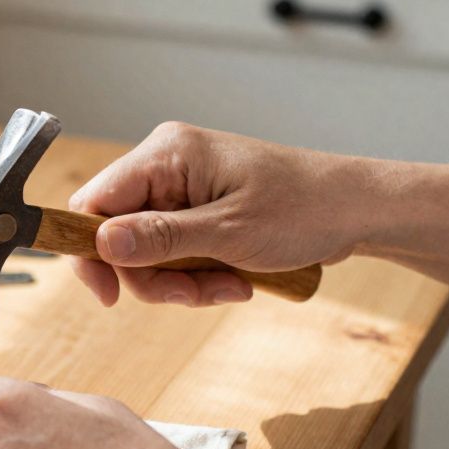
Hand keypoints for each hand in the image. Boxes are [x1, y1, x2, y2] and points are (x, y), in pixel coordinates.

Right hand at [69, 122, 365, 306]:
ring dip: (180, 282)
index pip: (94, 202)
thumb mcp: (228, 232)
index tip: (109, 295)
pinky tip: (233, 280)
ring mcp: (181, 188)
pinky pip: (172, 253)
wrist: (357, 211)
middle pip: (118, 234)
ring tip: (227, 287)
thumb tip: (102, 243)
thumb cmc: (305, 208)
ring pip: (145, 251)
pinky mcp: (196, 210)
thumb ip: (160, 237)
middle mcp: (166, 164)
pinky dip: (196, 276)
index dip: (91, 251)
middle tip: (191, 295)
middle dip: (152, 275)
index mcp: (167, 153)